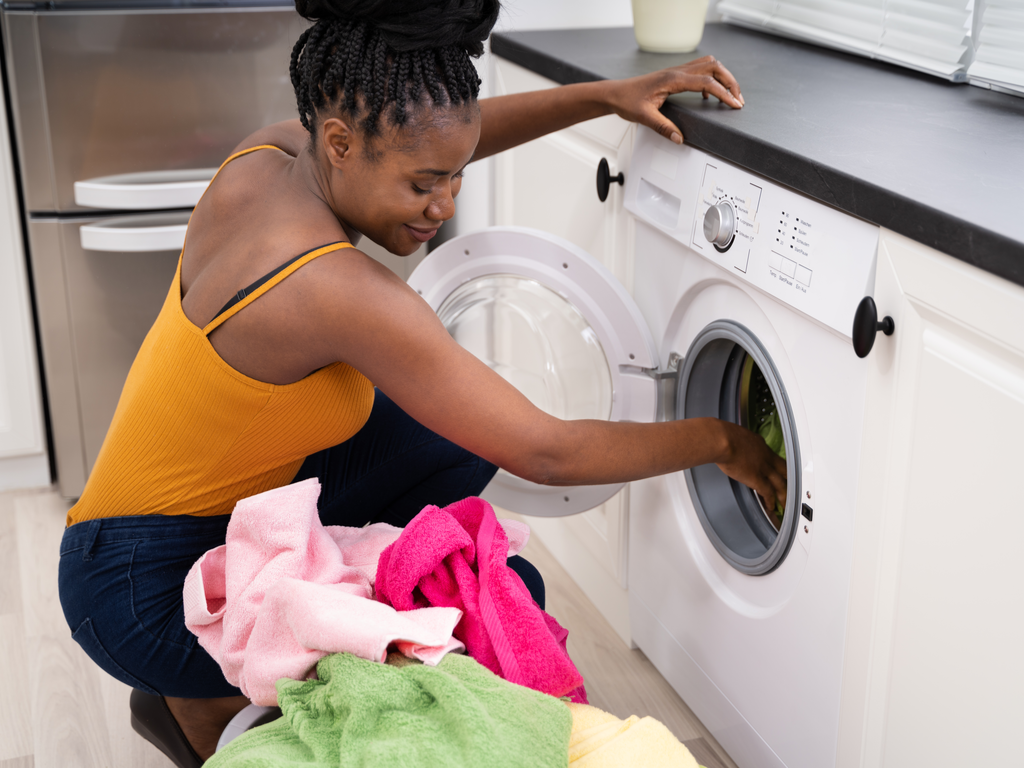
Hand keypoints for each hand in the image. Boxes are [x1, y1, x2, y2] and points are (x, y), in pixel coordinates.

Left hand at [603, 56, 742, 144]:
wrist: (616, 93)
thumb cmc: (627, 101)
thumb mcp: (645, 117)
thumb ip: (664, 128)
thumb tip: (679, 138)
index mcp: (673, 79)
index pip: (707, 82)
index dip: (724, 93)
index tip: (734, 104)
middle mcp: (677, 71)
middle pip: (714, 67)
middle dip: (730, 82)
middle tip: (738, 98)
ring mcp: (676, 71)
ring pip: (709, 65)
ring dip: (722, 77)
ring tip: (729, 95)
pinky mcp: (675, 75)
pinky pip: (700, 71)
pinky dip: (711, 80)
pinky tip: (708, 96)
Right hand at [714, 421, 787, 511]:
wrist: (723, 440)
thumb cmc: (724, 435)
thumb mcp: (738, 435)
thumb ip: (741, 443)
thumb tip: (737, 446)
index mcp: (760, 445)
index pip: (773, 456)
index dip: (777, 465)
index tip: (777, 471)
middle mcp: (766, 457)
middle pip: (784, 470)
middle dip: (788, 480)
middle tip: (791, 489)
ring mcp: (763, 469)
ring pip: (780, 484)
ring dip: (783, 495)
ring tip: (784, 503)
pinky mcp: (756, 479)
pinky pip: (767, 492)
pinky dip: (770, 501)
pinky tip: (771, 506)